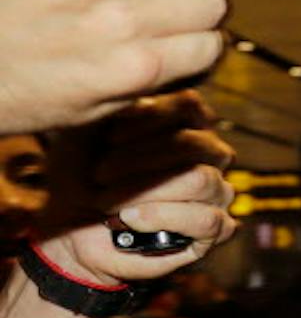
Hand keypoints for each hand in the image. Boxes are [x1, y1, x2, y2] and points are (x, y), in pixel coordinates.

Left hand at [31, 92, 236, 283]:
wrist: (68, 233)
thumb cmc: (78, 178)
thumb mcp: (86, 131)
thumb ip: (115, 105)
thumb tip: (142, 84)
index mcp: (184, 125)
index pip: (190, 106)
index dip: (150, 118)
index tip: (108, 138)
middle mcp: (208, 156)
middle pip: (197, 144)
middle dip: (141, 159)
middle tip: (99, 173)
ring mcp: (216, 193)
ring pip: (201, 181)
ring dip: (145, 190)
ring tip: (106, 201)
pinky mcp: (213, 230)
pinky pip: (207, 220)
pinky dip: (162, 218)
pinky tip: (130, 219)